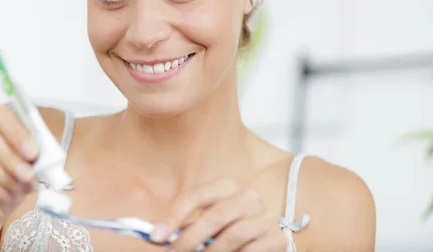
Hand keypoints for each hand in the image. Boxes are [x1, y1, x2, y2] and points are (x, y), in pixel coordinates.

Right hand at [0, 103, 39, 250]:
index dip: (15, 130)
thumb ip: (29, 151)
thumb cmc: (0, 185)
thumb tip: (39, 149)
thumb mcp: (22, 164)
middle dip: (10, 154)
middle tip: (28, 173)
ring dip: (3, 173)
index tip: (33, 151)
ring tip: (18, 187)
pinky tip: (3, 195)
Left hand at [151, 179, 286, 251]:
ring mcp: (265, 217)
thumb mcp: (204, 221)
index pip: (196, 195)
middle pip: (215, 215)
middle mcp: (248, 197)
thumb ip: (183, 225)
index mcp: (227, 186)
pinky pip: (251, 250)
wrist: (264, 236)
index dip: (174, 216)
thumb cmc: (226, 228)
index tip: (156, 236)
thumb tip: (155, 233)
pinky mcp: (276, 238)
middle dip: (190, 238)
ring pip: (233, 234)